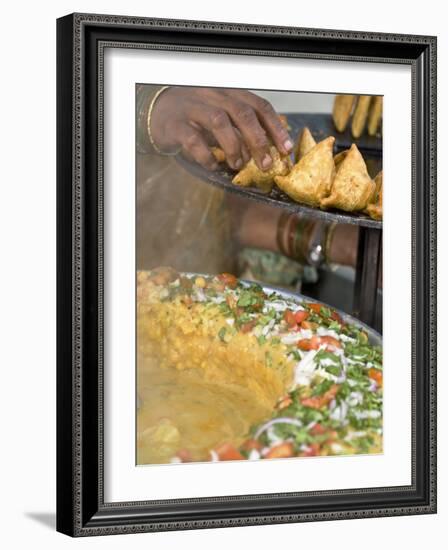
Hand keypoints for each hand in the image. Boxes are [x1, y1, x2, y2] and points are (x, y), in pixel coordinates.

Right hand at [150, 87, 293, 170]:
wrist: (158, 113)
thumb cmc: (194, 117)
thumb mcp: (222, 115)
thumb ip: (241, 127)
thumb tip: (268, 148)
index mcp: (229, 93)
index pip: (258, 106)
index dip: (275, 128)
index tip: (285, 149)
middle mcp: (213, 95)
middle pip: (242, 113)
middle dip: (258, 140)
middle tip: (264, 164)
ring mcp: (193, 107)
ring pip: (220, 122)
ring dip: (234, 147)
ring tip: (237, 165)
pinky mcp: (176, 124)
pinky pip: (194, 139)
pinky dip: (206, 155)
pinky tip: (212, 166)